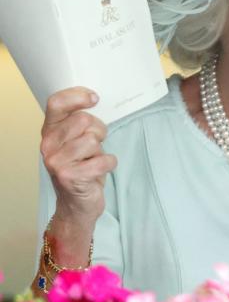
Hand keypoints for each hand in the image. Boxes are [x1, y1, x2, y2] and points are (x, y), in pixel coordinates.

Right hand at [40, 87, 116, 224]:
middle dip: (98, 130)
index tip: (94, 99)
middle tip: (94, 145)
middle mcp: (48, 145)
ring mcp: (56, 162)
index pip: (56, 103)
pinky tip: (99, 171)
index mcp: (49, 132)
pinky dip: (108, 164)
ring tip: (93, 160)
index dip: (77, 96)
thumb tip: (94, 100)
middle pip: (83, 120)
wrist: (76, 205)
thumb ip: (80, 122)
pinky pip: (103, 160)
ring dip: (101, 150)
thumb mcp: (77, 141)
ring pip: (93, 140)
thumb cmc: (82, 168)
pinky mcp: (70, 177)